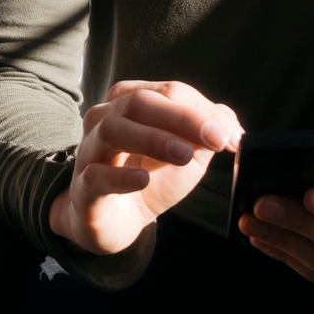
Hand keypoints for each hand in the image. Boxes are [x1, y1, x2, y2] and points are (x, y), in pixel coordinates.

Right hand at [50, 79, 242, 256]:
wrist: (115, 221)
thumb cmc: (149, 178)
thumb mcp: (184, 155)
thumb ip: (206, 135)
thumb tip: (230, 125)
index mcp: (130, 102)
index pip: (167, 92)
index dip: (201, 112)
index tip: (230, 137)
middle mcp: (105, 119)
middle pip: (140, 102)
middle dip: (182, 118)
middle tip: (216, 139)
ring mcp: (90, 151)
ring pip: (114, 130)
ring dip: (153, 139)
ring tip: (184, 154)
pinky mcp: (83, 188)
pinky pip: (96, 176)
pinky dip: (121, 176)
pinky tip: (143, 179)